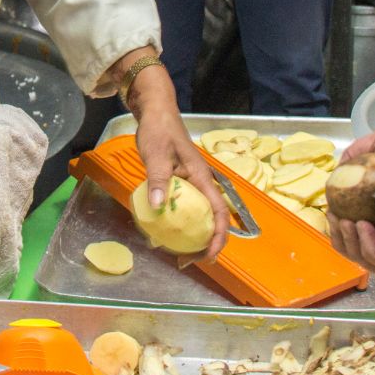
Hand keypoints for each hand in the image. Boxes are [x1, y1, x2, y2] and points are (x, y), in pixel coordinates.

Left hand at [136, 109, 230, 260]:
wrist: (156, 113)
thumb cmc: (159, 131)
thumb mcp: (156, 155)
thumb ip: (158, 180)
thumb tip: (157, 207)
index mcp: (201, 178)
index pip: (219, 212)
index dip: (218, 236)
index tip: (209, 255)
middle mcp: (201, 183)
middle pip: (213, 218)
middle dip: (206, 242)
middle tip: (189, 261)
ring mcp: (191, 183)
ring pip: (199, 214)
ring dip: (194, 235)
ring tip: (179, 253)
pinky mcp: (181, 182)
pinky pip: (185, 207)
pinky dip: (180, 221)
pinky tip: (164, 230)